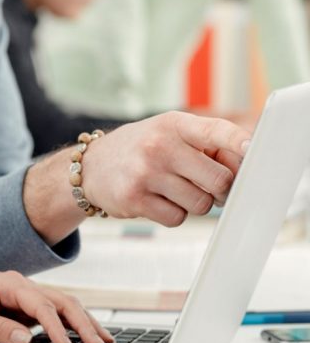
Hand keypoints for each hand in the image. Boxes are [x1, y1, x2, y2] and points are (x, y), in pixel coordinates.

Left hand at [0, 271, 113, 342]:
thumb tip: (25, 340)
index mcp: (10, 284)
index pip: (41, 305)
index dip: (56, 328)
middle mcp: (25, 286)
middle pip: (63, 301)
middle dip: (83, 324)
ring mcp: (31, 295)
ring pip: (67, 305)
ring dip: (87, 323)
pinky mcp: (32, 306)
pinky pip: (60, 313)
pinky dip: (78, 324)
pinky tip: (92, 337)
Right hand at [81, 111, 249, 225]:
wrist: (91, 166)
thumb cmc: (139, 149)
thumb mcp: (168, 133)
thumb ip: (205, 145)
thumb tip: (244, 169)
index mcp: (173, 124)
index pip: (216, 130)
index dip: (239, 142)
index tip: (252, 151)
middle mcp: (159, 145)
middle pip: (219, 179)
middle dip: (221, 189)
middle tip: (208, 185)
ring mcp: (145, 172)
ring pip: (201, 203)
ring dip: (195, 202)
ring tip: (173, 189)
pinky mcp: (134, 198)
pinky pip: (178, 218)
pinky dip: (174, 214)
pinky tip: (157, 199)